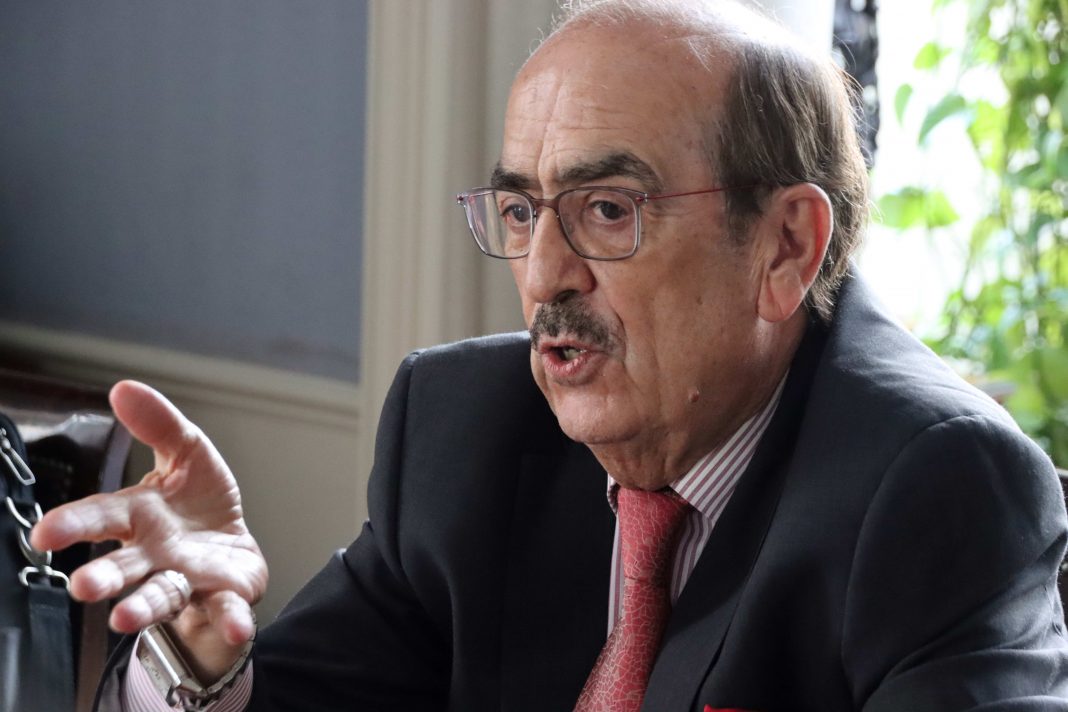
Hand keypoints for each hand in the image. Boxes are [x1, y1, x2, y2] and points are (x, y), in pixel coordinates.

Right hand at [30, 380, 267, 676]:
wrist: (230, 552)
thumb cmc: (198, 505)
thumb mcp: (187, 454)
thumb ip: (159, 425)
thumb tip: (123, 388)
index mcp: (140, 516)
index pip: (102, 517)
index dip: (72, 524)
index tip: (44, 534)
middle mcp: (154, 555)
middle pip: (123, 566)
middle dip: (102, 575)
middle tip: (82, 586)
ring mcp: (185, 580)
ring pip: (159, 596)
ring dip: (143, 607)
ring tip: (124, 617)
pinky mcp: (221, 596)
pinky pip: (225, 610)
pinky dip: (229, 619)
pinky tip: (239, 625)